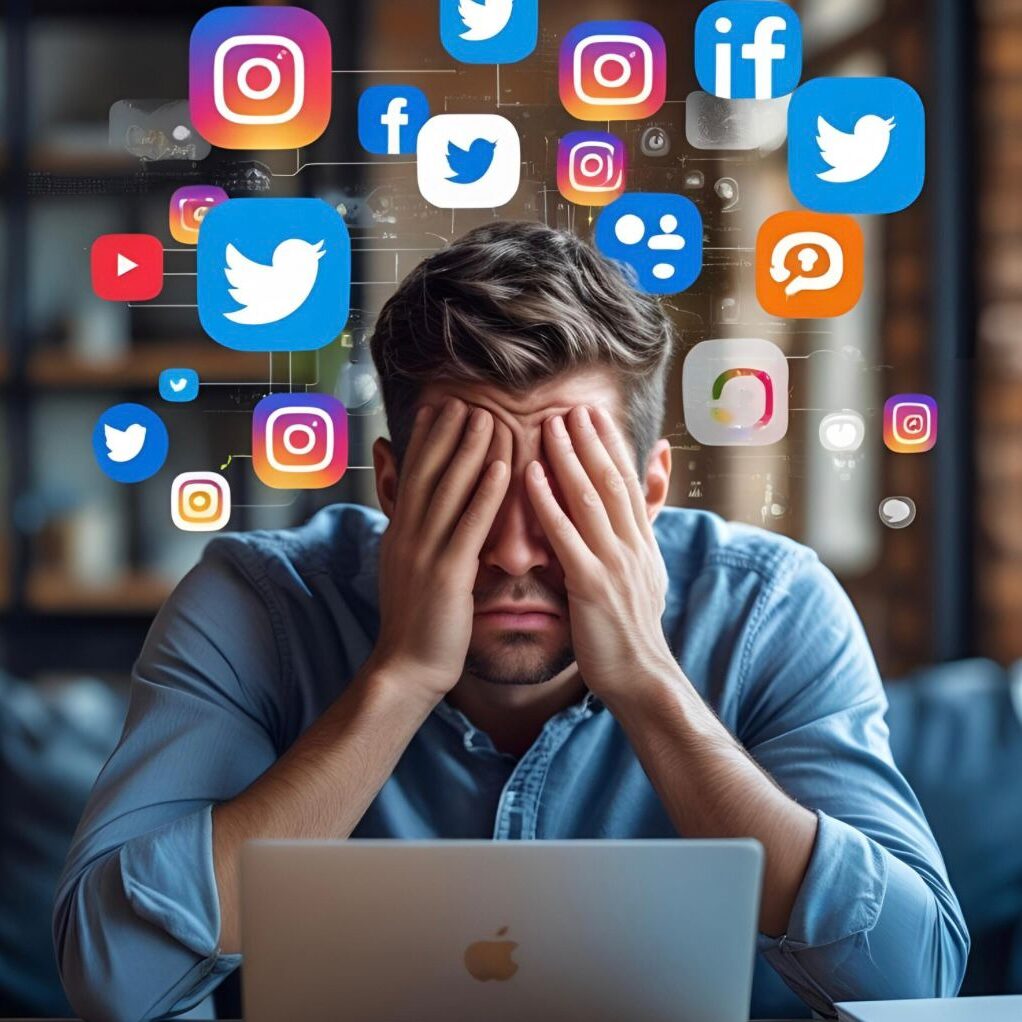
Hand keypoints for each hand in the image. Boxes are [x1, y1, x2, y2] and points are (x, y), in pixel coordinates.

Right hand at [370, 398, 510, 699]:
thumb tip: (416, 509)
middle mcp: (408, 535)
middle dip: (447, 433)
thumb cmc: (417, 621)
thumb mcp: (407, 569)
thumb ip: (414, 535)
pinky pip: (469, 526)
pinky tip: (501, 466)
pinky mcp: (447, 575)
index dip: (426, 439)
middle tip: (465, 398)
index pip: (413, 475)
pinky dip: (485, 492)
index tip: (439, 407)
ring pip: (448, 490)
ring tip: (486, 416)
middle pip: (428, 472)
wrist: (407, 667)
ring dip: (469, 450)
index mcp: (400, 533)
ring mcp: (425, 553)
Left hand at [524, 404, 676, 703]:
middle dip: (591, 440)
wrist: (640, 675)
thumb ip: (642, 533)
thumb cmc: (633, 628)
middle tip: (570, 406)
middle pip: (611, 480)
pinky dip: (548, 502)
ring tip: (551, 425)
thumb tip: (647, 500)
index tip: (595, 414)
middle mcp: (633, 546)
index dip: (612, 445)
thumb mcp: (648, 574)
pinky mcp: (592, 585)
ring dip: (569, 458)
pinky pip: (566, 535)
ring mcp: (615, 564)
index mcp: (643, 542)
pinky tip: (530, 475)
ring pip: (590, 498)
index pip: (627, 482)